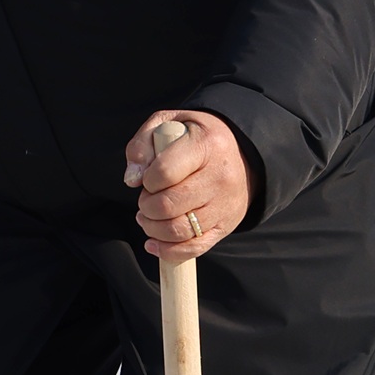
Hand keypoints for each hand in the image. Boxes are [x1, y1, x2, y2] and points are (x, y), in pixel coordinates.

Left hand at [123, 109, 251, 262]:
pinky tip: (153, 242)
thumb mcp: (168, 124)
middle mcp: (220, 177)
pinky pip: (194, 248)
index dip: (147, 180)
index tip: (147, 178)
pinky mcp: (226, 226)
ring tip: (148, 217)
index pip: (164, 172)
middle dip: (146, 206)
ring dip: (152, 228)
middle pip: (168, 205)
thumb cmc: (195, 137)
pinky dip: (168, 251)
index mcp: (206, 146)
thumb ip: (143, 144)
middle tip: (146, 199)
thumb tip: (133, 178)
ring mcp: (224, 205)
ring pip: (178, 230)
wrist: (241, 153)